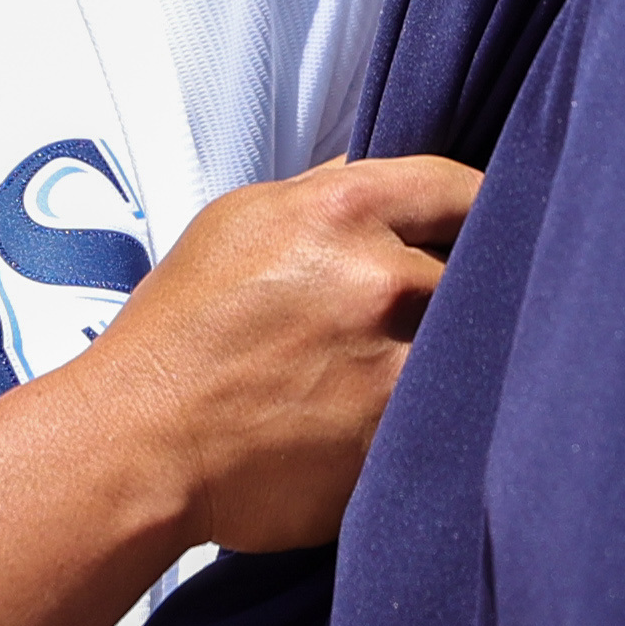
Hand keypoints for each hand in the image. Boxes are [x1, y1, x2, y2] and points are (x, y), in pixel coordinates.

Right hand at [87, 153, 479, 554]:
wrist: (138, 446)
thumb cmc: (182, 335)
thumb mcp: (243, 223)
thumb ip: (329, 193)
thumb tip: (394, 179)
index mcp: (342, 210)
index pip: (462, 187)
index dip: (482, 210)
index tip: (485, 230)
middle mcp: (381, 280)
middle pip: (485, 268)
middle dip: (469, 286)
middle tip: (441, 308)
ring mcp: (397, 365)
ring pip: (473, 346)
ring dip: (454, 355)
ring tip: (407, 369)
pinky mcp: (399, 440)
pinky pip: (451, 414)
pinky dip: (437, 415)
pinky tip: (391, 419)